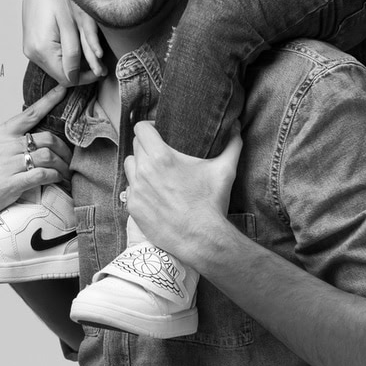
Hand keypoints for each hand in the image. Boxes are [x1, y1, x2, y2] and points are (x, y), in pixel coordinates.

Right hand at [0, 85, 71, 237]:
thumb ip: (15, 140)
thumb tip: (44, 133)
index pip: (28, 114)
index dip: (49, 100)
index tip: (63, 89)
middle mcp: (0, 147)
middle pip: (44, 138)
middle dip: (63, 148)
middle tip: (69, 158)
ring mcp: (2, 165)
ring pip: (46, 156)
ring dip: (61, 165)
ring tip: (65, 171)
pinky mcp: (7, 184)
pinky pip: (40, 174)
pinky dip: (54, 176)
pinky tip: (57, 179)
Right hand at [22, 0, 104, 83]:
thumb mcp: (72, 24)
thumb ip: (75, 52)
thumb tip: (81, 75)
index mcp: (41, 49)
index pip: (66, 78)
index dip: (86, 77)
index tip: (102, 70)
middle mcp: (31, 52)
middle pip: (60, 73)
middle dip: (81, 69)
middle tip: (100, 62)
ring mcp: (29, 47)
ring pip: (55, 65)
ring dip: (73, 61)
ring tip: (91, 52)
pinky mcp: (31, 41)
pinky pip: (50, 55)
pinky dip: (64, 53)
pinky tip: (75, 44)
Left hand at [123, 121, 242, 265]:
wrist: (201, 239)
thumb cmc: (211, 203)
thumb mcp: (225, 170)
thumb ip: (232, 144)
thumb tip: (236, 126)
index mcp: (162, 157)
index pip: (141, 128)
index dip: (149, 127)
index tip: (159, 132)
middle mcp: (144, 171)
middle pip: (135, 146)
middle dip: (146, 146)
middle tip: (160, 152)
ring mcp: (136, 190)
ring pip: (129, 166)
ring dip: (139, 165)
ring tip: (154, 172)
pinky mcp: (133, 208)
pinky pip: (129, 189)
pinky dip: (139, 188)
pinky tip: (153, 193)